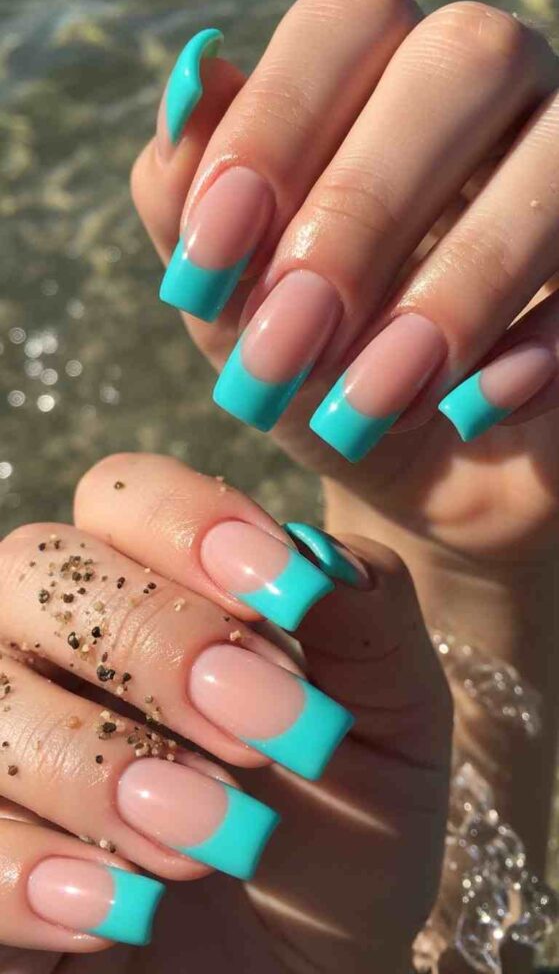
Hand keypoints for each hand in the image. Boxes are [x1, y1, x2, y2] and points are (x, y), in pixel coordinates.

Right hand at [0, 453, 449, 971]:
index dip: (188, 523)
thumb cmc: (346, 830)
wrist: (315, 969)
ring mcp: (8, 748)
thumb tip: (316, 554)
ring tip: (216, 841)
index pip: (119, 493)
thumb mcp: (393, 724)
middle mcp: (58, 651)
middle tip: (263, 733)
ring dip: (100, 766)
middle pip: (32, 568)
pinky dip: (28, 875)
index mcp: (152, 588)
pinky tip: (125, 915)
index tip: (285, 595)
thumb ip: (369, 620)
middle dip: (152, 640)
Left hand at [132, 0, 558, 562]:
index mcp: (380, 72)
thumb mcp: (228, 301)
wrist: (402, 468)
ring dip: (453, 288)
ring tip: (368, 405)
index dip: (277, 122)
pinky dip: (535, 344)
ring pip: (554, 156)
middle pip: (460, 62)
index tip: (212, 255)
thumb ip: (190, 201)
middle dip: (360, 213)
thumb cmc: (309, 364)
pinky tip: (470, 410)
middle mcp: (488, 93)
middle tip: (291, 342)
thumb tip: (189, 81)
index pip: (348, 20)